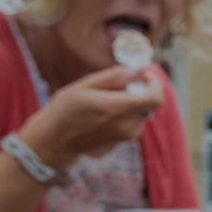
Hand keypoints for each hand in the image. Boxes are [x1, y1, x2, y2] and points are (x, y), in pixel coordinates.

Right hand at [20, 67, 163, 169]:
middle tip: (118, 84)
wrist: (55, 141)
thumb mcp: (84, 85)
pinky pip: (136, 119)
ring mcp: (127, 135)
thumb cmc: (65, 110)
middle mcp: (126, 125)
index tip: (143, 73)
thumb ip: (114, 77)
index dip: (155, 82)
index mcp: (116, 109)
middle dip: (140, 89)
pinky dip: (127, 110)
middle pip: (150, 102)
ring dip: (132, 100)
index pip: (156, 98)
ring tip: (104, 99)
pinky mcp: (125, 140)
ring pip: (143, 110)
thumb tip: (138, 70)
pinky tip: (105, 111)